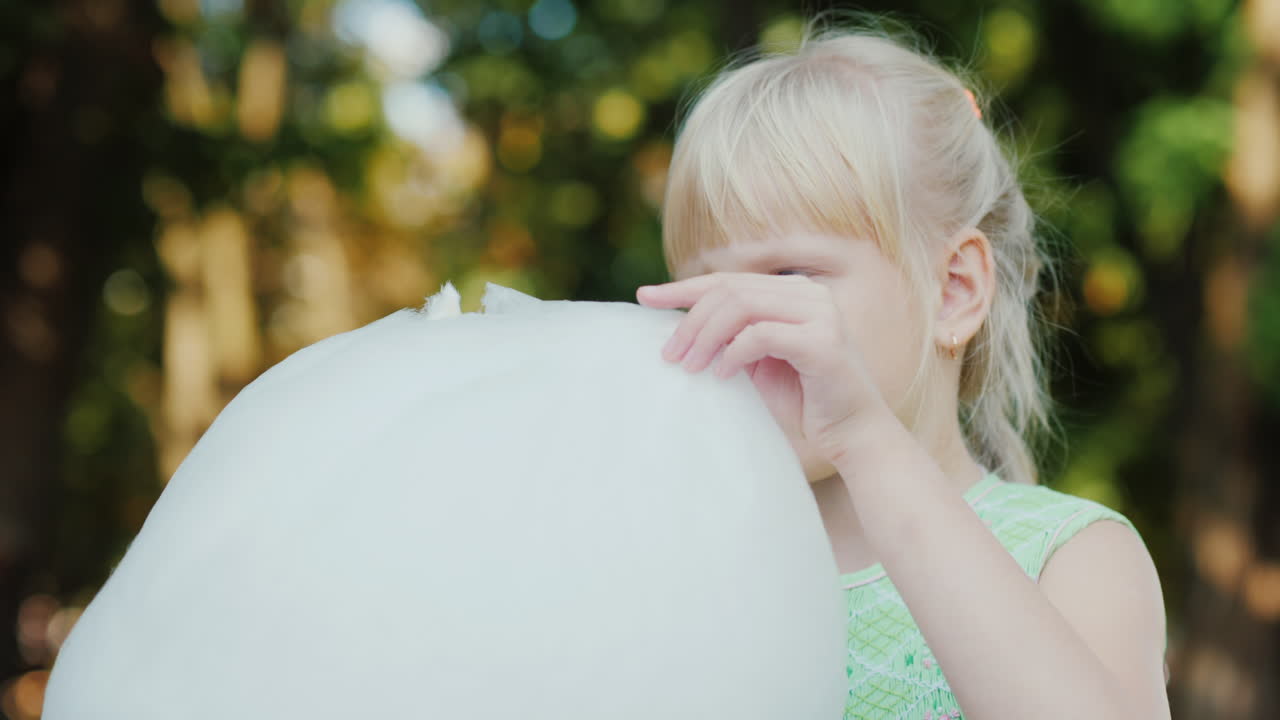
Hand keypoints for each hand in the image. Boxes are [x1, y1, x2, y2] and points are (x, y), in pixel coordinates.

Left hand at [636, 272, 888, 459]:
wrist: (853, 434)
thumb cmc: (803, 402)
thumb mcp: (758, 363)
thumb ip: (731, 337)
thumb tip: (679, 328)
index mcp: (793, 292)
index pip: (728, 280)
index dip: (683, 288)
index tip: (645, 297)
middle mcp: (809, 293)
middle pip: (729, 289)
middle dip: (689, 319)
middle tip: (667, 354)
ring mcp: (821, 313)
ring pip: (741, 305)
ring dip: (706, 336)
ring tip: (689, 366)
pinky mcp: (823, 341)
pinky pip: (761, 335)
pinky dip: (733, 353)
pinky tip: (722, 375)